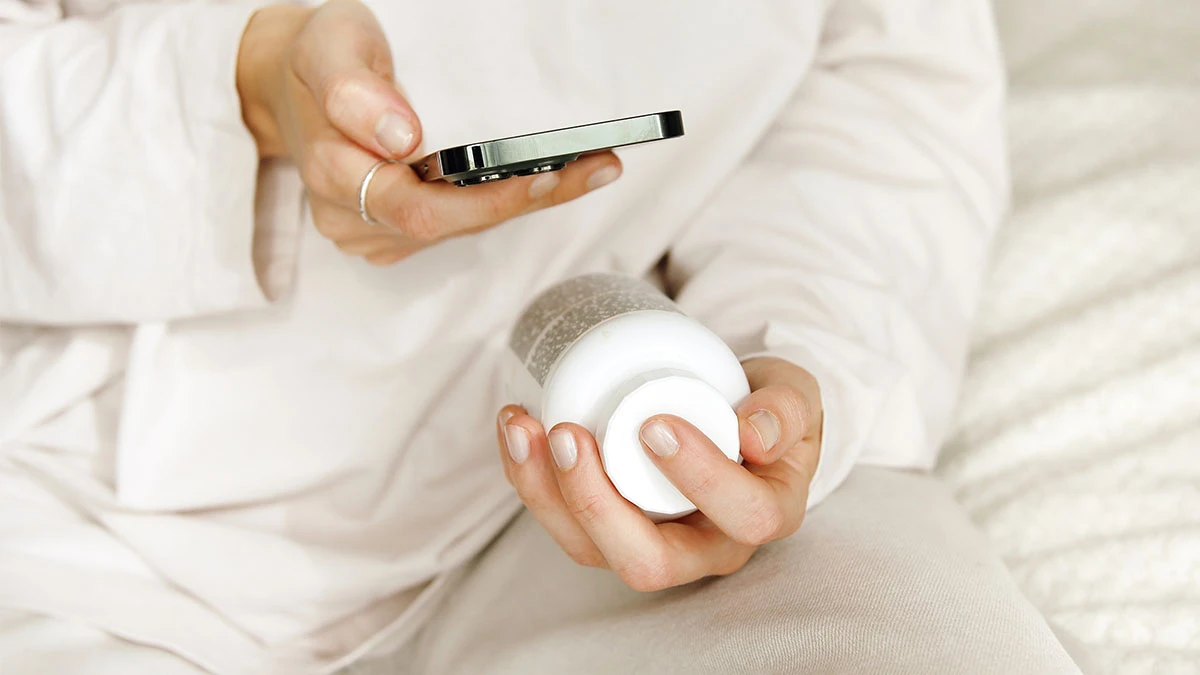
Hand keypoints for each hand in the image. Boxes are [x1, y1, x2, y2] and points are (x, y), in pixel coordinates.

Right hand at [236, 1, 620, 264]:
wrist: (293, 82)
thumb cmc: (318, 59)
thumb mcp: (329, 46)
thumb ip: (354, 90)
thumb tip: (402, 137)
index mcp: (334, 172)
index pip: (420, 207)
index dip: (488, 200)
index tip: (545, 174)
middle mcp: (353, 217)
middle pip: (452, 224)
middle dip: (527, 198)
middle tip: (595, 167)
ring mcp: (372, 232)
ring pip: (460, 227)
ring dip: (525, 200)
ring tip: (590, 166)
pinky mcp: (392, 233)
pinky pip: (457, 224)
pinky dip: (503, 199)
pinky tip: (549, 176)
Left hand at [496, 357, 821, 590]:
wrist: (728, 409)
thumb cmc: (763, 407)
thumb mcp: (795, 394)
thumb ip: (788, 406)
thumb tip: (754, 433)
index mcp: (764, 513)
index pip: (744, 516)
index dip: (700, 477)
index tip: (656, 424)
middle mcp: (708, 546)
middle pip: (649, 562)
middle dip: (596, 504)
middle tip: (570, 434)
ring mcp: (652, 543)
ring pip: (591, 549)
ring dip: (545, 492)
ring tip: (524, 426)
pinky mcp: (608, 527)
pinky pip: (563, 522)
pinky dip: (529, 477)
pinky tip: (516, 427)